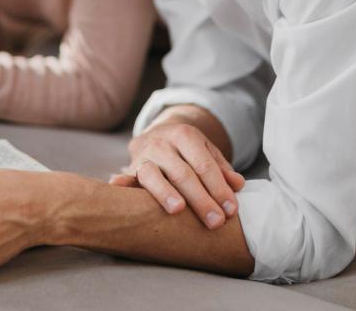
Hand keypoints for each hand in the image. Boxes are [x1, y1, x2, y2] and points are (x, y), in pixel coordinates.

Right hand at [109, 116, 244, 229]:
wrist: (157, 133)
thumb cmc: (187, 150)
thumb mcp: (207, 152)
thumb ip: (222, 169)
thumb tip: (238, 185)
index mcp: (185, 135)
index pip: (204, 165)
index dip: (219, 188)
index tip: (231, 210)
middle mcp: (162, 143)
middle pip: (182, 173)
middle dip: (200, 199)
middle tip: (215, 222)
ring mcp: (143, 156)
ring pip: (152, 174)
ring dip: (165, 192)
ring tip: (178, 210)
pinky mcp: (130, 169)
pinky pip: (126, 177)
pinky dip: (121, 183)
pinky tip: (117, 187)